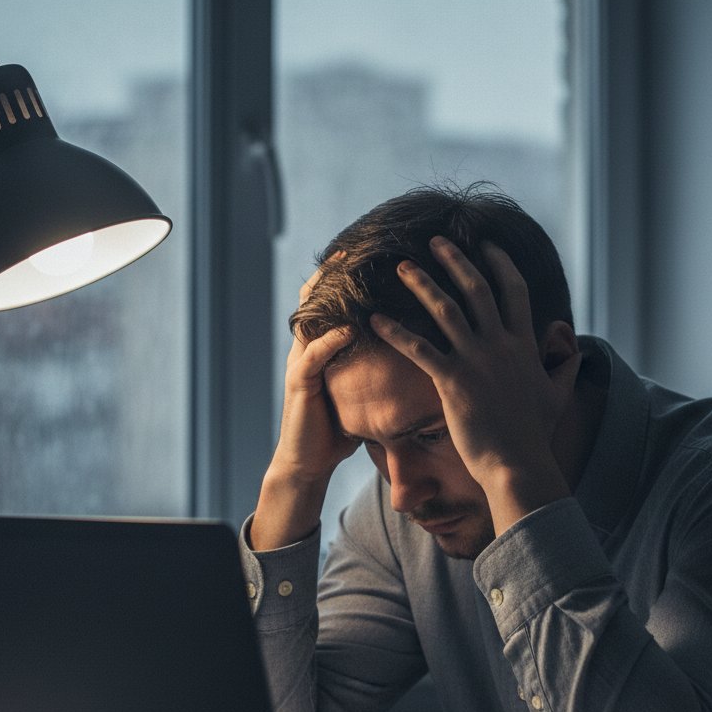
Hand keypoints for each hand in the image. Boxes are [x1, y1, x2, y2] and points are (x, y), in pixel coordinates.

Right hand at [250, 260, 357, 549]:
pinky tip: (349, 327)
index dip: (344, 277)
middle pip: (315, 299)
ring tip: (348, 272)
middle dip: (331, 273)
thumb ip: (374, 370)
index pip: (331, 302)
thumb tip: (411, 355)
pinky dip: (331, 340)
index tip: (369, 251)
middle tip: (352, 246)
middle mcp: (309, 348)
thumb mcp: (359, 392)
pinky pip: (313, 355)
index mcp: (324, 347)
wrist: (308, 465)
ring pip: (310, 319)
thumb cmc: (336, 430)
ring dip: (328, 296)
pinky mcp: (300, 385)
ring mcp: (301, 364)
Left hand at [371, 237, 580, 531]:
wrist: (518, 464)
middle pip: (476, 289)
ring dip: (421, 284)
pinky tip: (374, 319)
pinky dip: (395, 332)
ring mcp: (476, 361)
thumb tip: (572, 346)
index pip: (514, 291)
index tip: (486, 245)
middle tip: (436, 242)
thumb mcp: (557, 394)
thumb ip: (565, 366)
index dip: (500, 264)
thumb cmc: (534, 434)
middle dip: (455, 261)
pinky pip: (418, 349)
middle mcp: (500, 344)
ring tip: (401, 267)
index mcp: (524, 344)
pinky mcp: (453, 381)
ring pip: (445, 310)